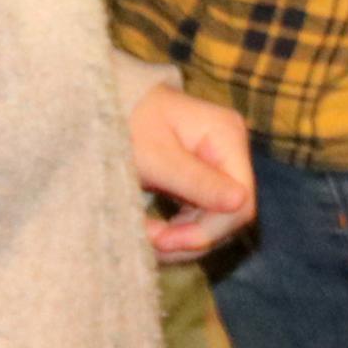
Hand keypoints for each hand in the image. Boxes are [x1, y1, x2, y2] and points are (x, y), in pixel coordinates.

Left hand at [128, 85, 258, 264]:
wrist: (106, 106)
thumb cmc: (127, 123)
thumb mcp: (155, 157)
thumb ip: (196, 180)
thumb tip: (240, 203)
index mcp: (226, 136)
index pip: (241, 200)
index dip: (209, 230)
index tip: (164, 241)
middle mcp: (230, 150)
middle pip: (230, 214)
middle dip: (191, 237)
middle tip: (150, 241)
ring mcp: (218, 165)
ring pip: (216, 220)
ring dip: (182, 238)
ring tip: (146, 236)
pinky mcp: (203, 179)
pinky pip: (202, 215)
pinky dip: (179, 230)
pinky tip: (152, 231)